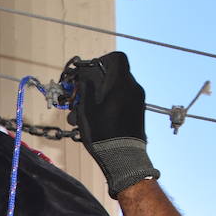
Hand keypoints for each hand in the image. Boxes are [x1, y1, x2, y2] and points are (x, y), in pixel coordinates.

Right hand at [66, 51, 159, 197]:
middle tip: (78, 99)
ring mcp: (138, 100)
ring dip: (97, 98)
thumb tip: (85, 76)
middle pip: (113, 75)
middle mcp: (134, 88)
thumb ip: (87, 88)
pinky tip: (93, 121)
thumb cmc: (103, 132)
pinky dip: (107, 106)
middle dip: (94, 84)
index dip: (101, 61)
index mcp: (122, 83)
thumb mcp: (88, 109)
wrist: (124, 157)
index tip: (88, 73)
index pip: (117, 58)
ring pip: (115, 90)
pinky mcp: (137, 112)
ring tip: (81, 116)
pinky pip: (121, 101)